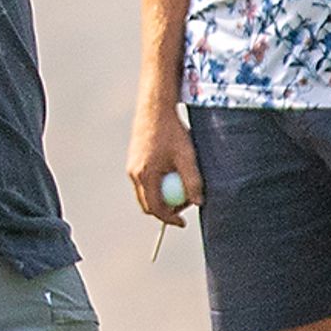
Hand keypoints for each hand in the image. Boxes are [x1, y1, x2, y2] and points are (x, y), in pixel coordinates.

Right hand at [126, 102, 200, 226]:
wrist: (155, 108)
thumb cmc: (172, 131)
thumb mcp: (187, 157)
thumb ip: (193, 181)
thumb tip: (199, 202)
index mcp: (145, 175)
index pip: (155, 208)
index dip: (170, 218)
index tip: (182, 222)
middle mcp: (134, 173)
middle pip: (147, 204)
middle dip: (165, 210)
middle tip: (184, 205)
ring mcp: (132, 167)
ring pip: (145, 192)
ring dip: (162, 196)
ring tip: (181, 186)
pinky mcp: (134, 159)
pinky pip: (144, 181)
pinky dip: (157, 184)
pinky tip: (172, 171)